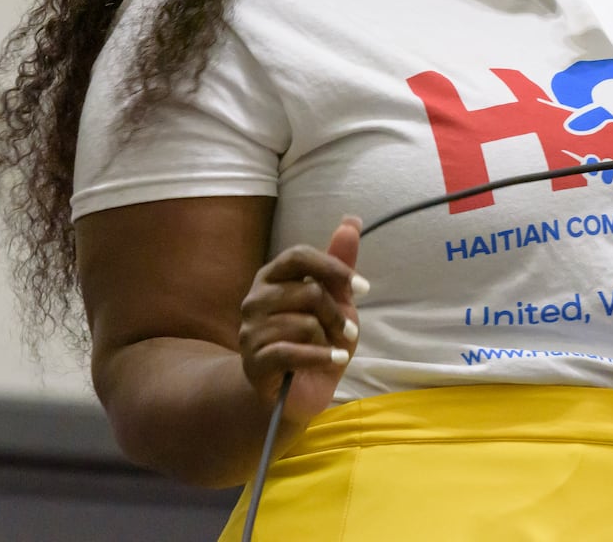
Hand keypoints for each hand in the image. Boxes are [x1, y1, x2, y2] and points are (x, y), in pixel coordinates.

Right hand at [237, 216, 363, 422]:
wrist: (296, 392)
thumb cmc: (315, 341)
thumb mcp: (335, 301)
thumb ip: (339, 263)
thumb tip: (352, 220)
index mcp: (272, 277)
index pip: (299, 256)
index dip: (334, 268)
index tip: (362, 288)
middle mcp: (255, 299)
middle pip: (308, 292)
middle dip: (337, 314)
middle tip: (347, 332)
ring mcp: (250, 330)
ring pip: (303, 324)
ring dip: (328, 340)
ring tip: (331, 350)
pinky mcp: (254, 361)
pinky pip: (292, 352)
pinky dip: (321, 357)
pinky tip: (335, 360)